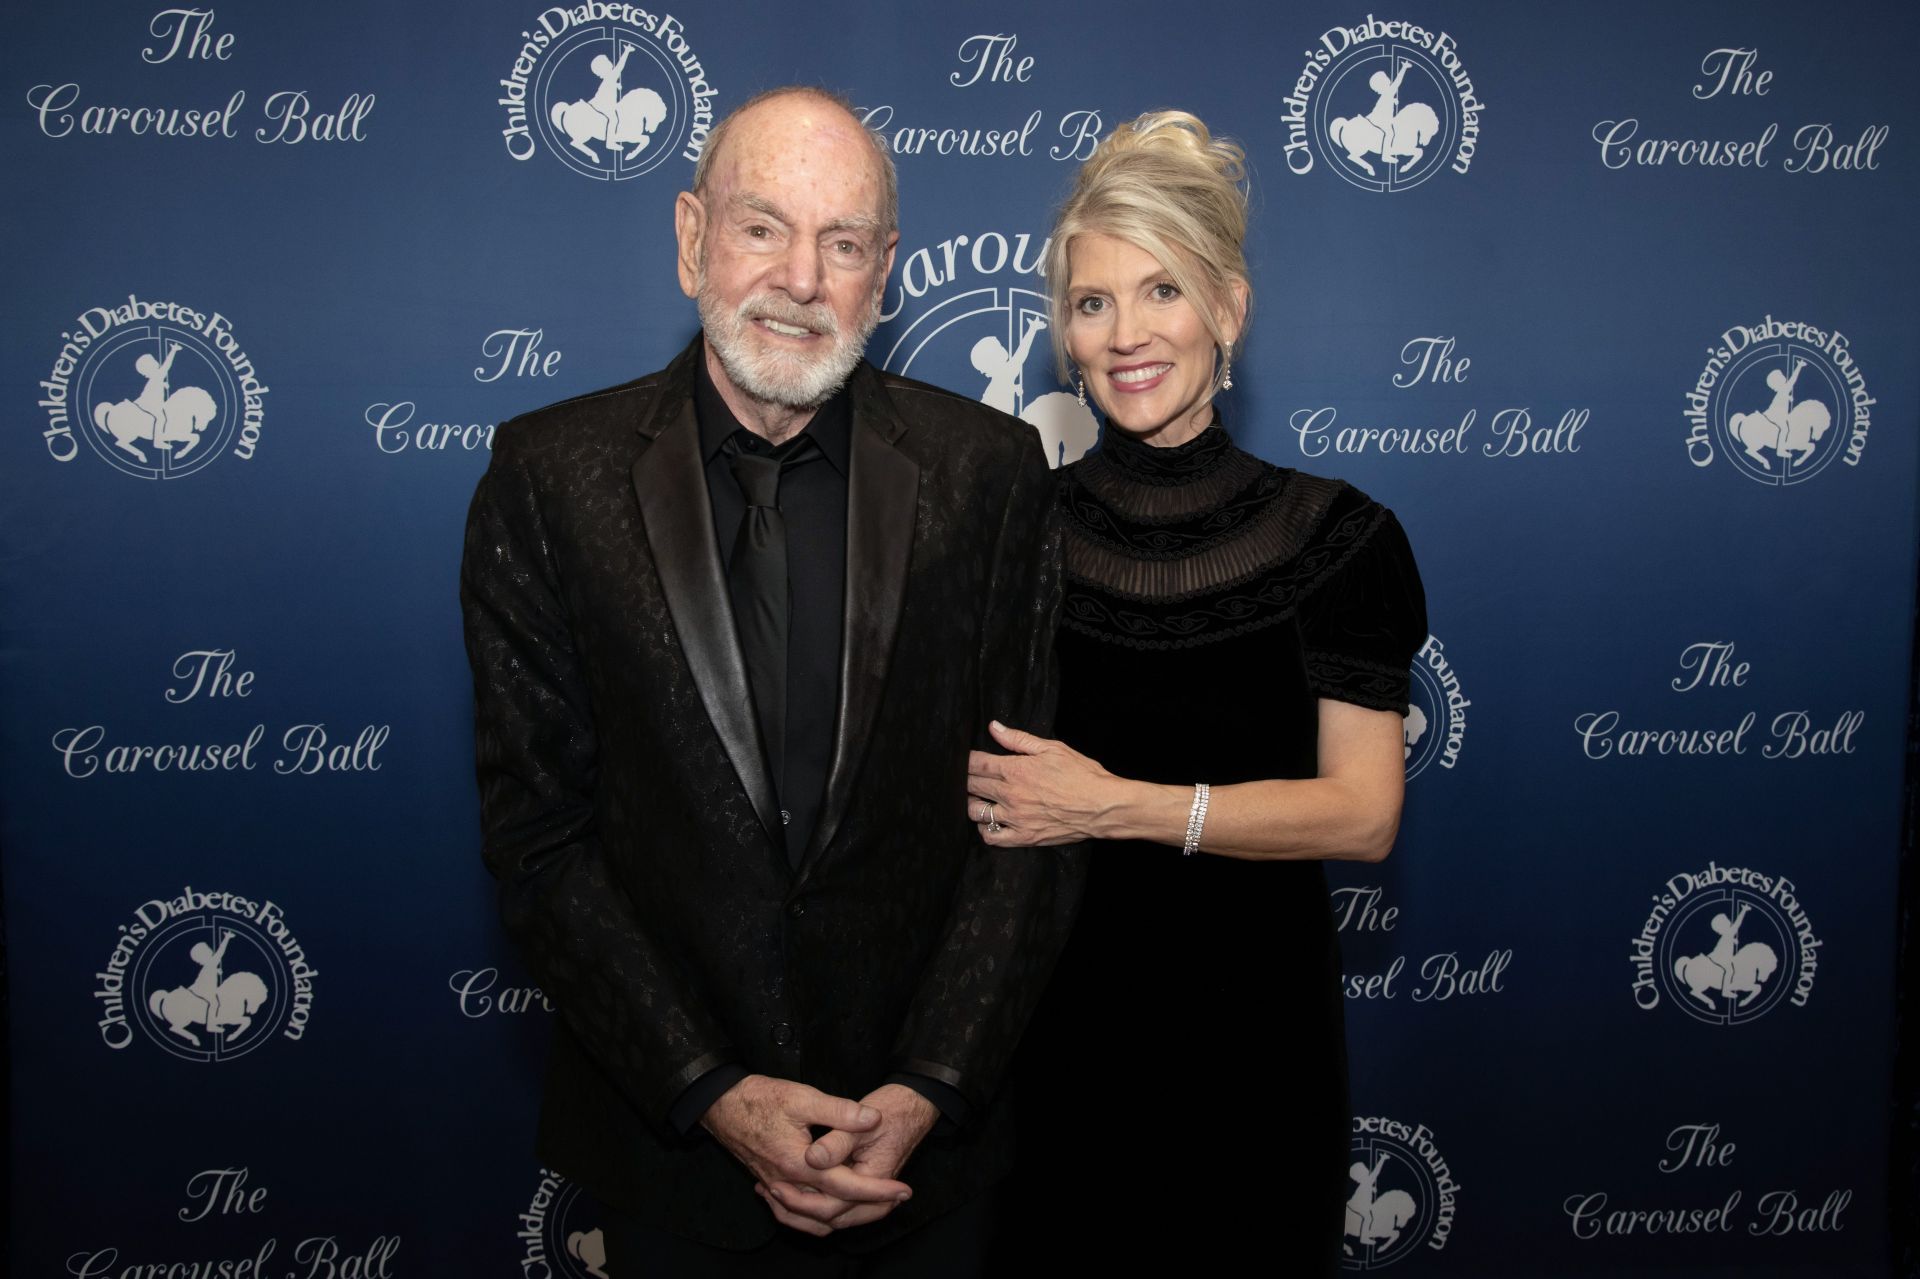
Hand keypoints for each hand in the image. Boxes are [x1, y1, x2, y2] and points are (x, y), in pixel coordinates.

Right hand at [701, 1075, 909, 1236]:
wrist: (720, 1104)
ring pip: (812, 1219)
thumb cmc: (759, 1098)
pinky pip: (793, 1214)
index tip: (904, 1191)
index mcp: (799, 1164)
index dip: (878, 1190)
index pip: (846, 1186)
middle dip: (867, 1209)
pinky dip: (813, 1218)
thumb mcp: (802, 1097)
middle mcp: (787, 1183)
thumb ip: (839, 1111)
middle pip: (832, 1211)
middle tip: (895, 1201)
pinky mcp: (768, 1183)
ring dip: (842, 1217)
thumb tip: (873, 1119)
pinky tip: (825, 1208)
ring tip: (869, 1207)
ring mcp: (776, 1186)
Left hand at [966, 720, 1115, 845]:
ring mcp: (1015, 818)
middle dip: (966, 779)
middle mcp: (1010, 794)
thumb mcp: (1053, 748)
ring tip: (979, 798)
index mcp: (1016, 769)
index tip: (967, 759)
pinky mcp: (1023, 837)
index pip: (976, 763)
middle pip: (971, 786)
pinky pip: (991, 836)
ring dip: (972, 803)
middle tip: (970, 776)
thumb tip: (994, 727)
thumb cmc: (1082, 775)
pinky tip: (990, 821)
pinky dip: (985, 829)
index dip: (966, 759)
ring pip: (975, 811)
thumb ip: (1019, 739)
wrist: (1102, 807)